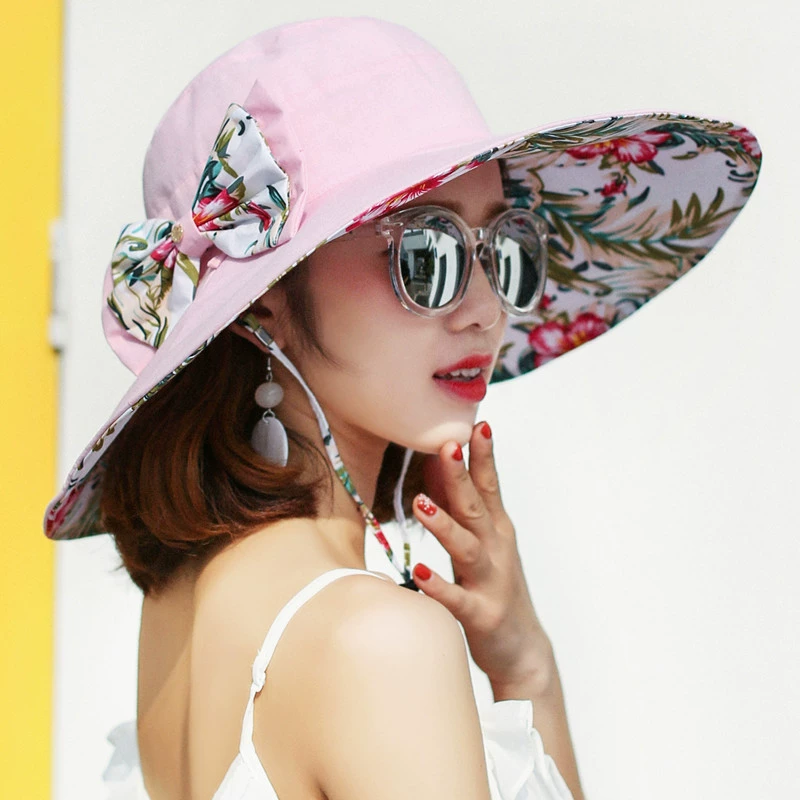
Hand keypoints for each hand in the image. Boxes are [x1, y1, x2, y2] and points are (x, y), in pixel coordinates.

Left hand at [412, 421, 556, 695]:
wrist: (524, 651)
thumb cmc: (497, 589)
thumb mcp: (485, 544)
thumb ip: (465, 511)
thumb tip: (441, 469)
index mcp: (497, 531)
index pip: (489, 486)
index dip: (484, 457)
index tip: (479, 425)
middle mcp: (496, 550)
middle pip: (476, 508)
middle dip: (461, 476)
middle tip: (447, 446)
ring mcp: (490, 582)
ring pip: (466, 548)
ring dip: (445, 525)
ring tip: (421, 503)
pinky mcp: (481, 615)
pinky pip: (456, 599)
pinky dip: (438, 586)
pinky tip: (417, 572)